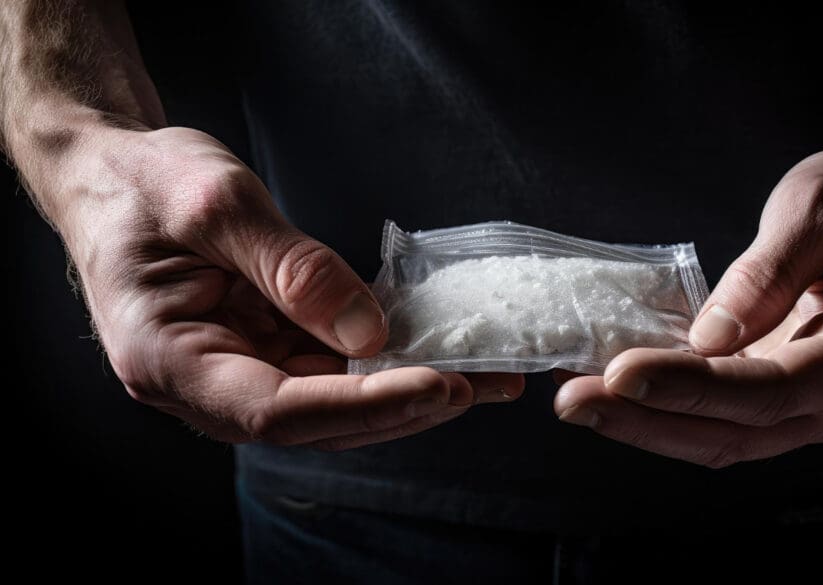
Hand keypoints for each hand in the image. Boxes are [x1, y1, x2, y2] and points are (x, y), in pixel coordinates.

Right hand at [53, 126, 522, 448]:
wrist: (110, 171)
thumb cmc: (144, 182)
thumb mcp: (216, 205)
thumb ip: (293, 269)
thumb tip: (369, 332)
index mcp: (169, 361)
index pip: (278, 411)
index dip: (364, 406)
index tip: (438, 385)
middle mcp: (203, 383)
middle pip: (315, 419)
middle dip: (402, 405)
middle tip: (481, 384)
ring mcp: (235, 368)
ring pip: (330, 400)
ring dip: (405, 388)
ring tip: (481, 374)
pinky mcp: (260, 347)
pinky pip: (328, 364)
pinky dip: (382, 357)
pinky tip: (434, 345)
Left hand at [554, 149, 822, 466]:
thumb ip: (771, 272)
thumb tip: (709, 338)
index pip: (771, 389)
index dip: (692, 386)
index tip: (620, 373)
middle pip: (736, 431)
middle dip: (647, 420)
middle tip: (571, 400)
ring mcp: (815, 409)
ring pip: (722, 439)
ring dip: (645, 425)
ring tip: (575, 399)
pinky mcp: (783, 402)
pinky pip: (720, 419)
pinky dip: (663, 410)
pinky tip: (611, 390)